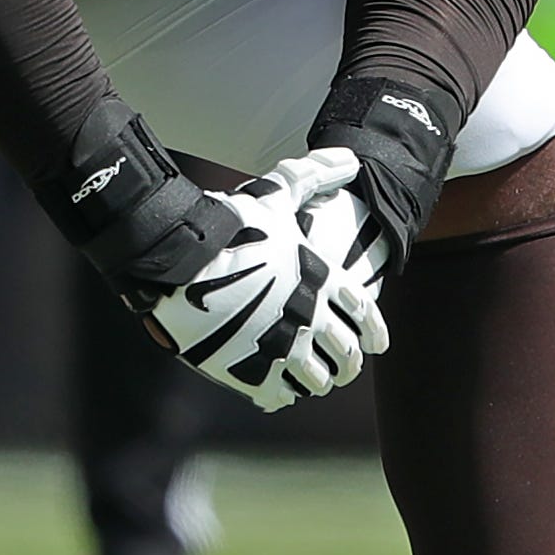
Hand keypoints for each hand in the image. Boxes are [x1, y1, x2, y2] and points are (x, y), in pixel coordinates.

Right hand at [135, 148, 388, 410]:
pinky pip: (279, 394)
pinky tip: (277, 391)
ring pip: (316, 380)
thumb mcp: (275, 192)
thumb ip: (315, 176)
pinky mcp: (248, 370)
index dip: (374, 331)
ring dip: (317, 381)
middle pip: (345, 354)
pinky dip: (283, 395)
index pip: (364, 314)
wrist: (177, 256)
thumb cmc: (227, 222)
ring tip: (313, 382)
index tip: (377, 344)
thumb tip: (351, 160)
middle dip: (348, 363)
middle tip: (344, 369)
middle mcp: (308, 316)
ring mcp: (280, 346)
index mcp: (320, 279)